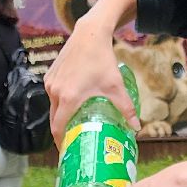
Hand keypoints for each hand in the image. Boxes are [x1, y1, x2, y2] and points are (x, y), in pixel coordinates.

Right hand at [45, 19, 133, 134]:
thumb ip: (126, 109)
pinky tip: (70, 105)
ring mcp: (50, 83)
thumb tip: (137, 128)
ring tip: (71, 125)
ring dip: (60, 117)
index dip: (61, 142)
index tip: (67, 151)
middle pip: (53, 120)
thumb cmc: (102, 61)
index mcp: (68, 98)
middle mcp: (55, 92)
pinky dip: (59, 103)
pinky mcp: (50, 75)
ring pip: (53, 107)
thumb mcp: (116, 86)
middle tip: (71, 142)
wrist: (89, 35)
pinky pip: (52, 95)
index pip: (59, 128)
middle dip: (61, 133)